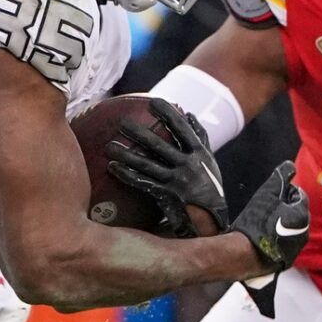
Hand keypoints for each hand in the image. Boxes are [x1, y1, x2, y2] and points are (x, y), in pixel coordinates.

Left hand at [104, 97, 229, 236]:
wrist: (212, 220)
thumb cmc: (210, 186)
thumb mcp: (209, 160)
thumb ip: (200, 137)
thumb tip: (189, 114)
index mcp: (199, 153)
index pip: (182, 129)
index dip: (168, 114)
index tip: (154, 101)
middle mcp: (188, 165)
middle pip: (160, 145)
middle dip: (141, 133)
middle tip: (123, 123)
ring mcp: (177, 181)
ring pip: (147, 165)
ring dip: (127, 154)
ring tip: (109, 146)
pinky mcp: (167, 196)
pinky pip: (143, 183)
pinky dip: (128, 175)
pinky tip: (113, 168)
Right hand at [229, 160, 308, 275]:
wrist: (243, 255)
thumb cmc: (255, 223)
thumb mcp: (266, 194)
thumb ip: (280, 178)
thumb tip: (290, 165)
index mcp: (302, 215)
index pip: (298, 195)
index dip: (284, 192)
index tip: (270, 196)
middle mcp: (304, 232)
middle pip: (296, 213)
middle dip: (284, 209)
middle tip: (266, 209)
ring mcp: (296, 249)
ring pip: (291, 229)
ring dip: (282, 224)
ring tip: (263, 224)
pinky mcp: (287, 260)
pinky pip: (285, 244)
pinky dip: (278, 239)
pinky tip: (264, 238)